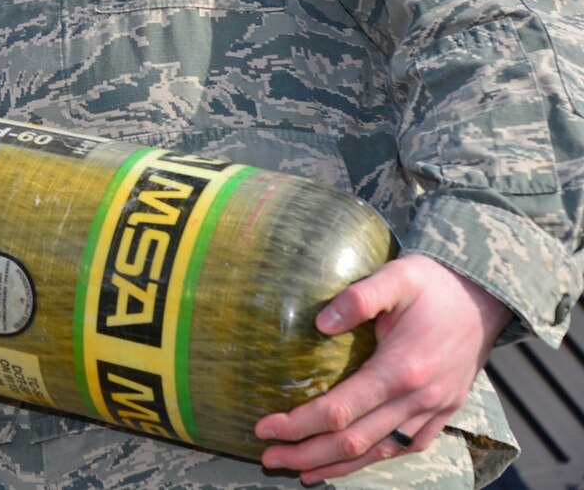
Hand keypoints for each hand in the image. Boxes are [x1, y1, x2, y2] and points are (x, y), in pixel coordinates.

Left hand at [254, 253, 510, 485]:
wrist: (484, 297)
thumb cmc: (434, 283)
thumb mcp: (396, 277)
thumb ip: (358, 298)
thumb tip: (320, 323)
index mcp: (401, 369)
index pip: (340, 410)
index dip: (298, 424)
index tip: (263, 428)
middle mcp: (418, 398)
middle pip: (355, 441)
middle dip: (308, 454)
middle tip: (269, 458)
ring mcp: (435, 409)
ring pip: (381, 452)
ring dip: (338, 466)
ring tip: (301, 472)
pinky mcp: (444, 412)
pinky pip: (407, 446)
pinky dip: (375, 459)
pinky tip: (351, 461)